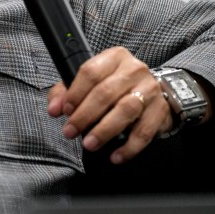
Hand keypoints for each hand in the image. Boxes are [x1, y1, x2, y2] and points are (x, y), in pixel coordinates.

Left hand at [46, 46, 170, 163]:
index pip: (90, 72)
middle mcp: (133, 70)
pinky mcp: (159, 111)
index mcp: (114, 57)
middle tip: (71, 131)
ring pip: (125, 110)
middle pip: (105, 92)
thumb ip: (67, 91)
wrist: (153, 93)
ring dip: (104, 130)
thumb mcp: (91, 81)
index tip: (65, 110)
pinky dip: (129, 147)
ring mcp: (149, 89)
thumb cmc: (116, 86)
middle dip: (84, 115)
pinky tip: (116, 155)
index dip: (75, 93)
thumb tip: (54, 108)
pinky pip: (144, 131)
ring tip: (90, 143)